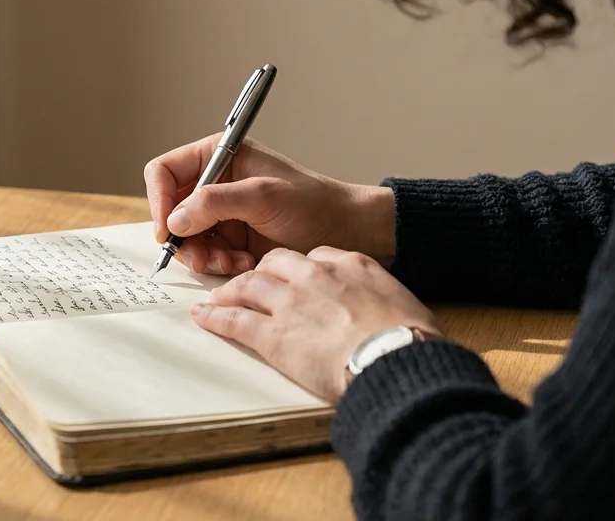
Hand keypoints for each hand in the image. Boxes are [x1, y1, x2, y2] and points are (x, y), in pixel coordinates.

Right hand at [144, 134, 395, 275]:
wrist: (349, 233)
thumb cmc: (315, 204)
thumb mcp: (265, 196)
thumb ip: (216, 202)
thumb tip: (175, 219)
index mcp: (219, 156)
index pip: (165, 172)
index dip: (159, 200)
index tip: (168, 230)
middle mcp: (215, 183)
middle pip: (171, 211)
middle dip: (186, 237)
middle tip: (205, 257)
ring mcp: (222, 214)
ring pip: (187, 239)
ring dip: (205, 255)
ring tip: (236, 261)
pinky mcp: (232, 240)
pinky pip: (207, 256)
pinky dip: (220, 265)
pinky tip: (247, 263)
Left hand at [190, 246, 443, 402]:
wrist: (397, 360)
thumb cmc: (410, 340)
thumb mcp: (404, 304)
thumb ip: (383, 299)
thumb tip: (386, 314)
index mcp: (350, 264)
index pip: (315, 256)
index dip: (300, 267)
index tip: (296, 276)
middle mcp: (315, 275)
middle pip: (275, 263)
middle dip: (259, 272)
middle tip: (248, 282)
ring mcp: (290, 303)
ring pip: (249, 286)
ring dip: (230, 291)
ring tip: (217, 296)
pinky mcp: (274, 335)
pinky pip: (236, 320)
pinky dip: (216, 317)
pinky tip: (204, 317)